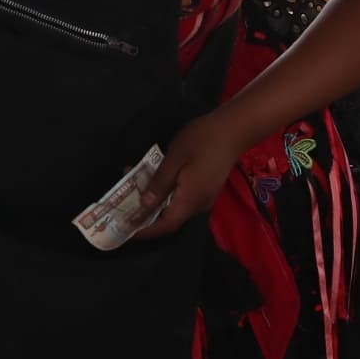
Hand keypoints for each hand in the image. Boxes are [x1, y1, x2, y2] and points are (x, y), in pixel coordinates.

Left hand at [133, 110, 257, 239]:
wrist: (235, 128)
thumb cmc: (203, 139)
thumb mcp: (175, 158)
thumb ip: (159, 183)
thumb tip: (144, 204)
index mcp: (191, 199)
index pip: (166, 225)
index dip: (146, 230)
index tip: (127, 230)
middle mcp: (199, 204)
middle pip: (170, 218)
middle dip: (146, 215)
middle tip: (124, 207)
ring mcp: (205, 197)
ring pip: (175, 207)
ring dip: (155, 201)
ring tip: (134, 188)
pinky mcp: (206, 188)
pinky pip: (183, 198)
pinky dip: (166, 193)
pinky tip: (154, 179)